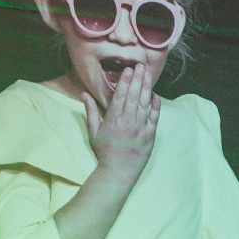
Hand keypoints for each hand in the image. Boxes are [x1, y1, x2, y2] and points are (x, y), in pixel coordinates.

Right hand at [84, 63, 159, 179]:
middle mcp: (128, 121)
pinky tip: (155, 96)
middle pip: (134, 95)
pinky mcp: (149, 136)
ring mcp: (140, 128)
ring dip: (146, 88)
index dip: (125, 80)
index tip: (129, 69)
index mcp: (113, 118)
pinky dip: (156, 106)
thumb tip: (83, 93)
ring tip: (148, 75)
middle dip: (137, 79)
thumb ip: (90, 111)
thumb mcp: (94, 131)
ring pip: (144, 103)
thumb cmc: (105, 152)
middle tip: (141, 65)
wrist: (118, 172)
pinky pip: (154, 118)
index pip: (121, 94)